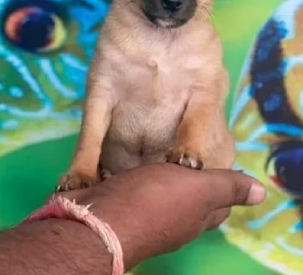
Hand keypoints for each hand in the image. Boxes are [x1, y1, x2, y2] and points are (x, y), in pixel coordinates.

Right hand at [57, 163, 265, 269]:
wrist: (99, 217)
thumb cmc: (153, 200)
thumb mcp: (198, 189)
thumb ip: (226, 187)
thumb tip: (261, 193)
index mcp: (195, 216)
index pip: (220, 201)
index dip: (224, 181)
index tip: (218, 155)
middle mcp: (172, 219)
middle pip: (190, 196)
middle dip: (192, 172)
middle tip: (188, 143)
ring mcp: (145, 211)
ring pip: (161, 187)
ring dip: (161, 169)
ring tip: (160, 141)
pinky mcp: (121, 201)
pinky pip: (135, 183)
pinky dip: (138, 169)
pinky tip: (133, 152)